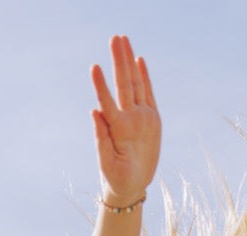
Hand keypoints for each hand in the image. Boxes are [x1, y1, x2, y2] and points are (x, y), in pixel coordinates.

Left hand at [91, 35, 160, 204]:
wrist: (131, 186)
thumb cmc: (116, 177)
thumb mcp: (108, 163)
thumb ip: (101, 138)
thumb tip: (94, 111)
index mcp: (116, 128)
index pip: (107, 101)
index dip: (101, 85)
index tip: (94, 67)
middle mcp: (128, 118)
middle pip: (123, 84)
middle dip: (119, 61)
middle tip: (115, 38)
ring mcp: (140, 117)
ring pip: (135, 84)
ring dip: (129, 62)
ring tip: (123, 41)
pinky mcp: (152, 120)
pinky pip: (148, 94)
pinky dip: (144, 78)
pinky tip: (139, 61)